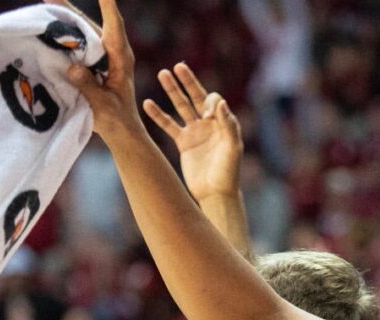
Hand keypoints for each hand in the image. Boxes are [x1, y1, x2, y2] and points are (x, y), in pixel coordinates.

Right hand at [59, 0, 144, 147]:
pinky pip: (78, 46)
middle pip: (91, 24)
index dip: (108, 7)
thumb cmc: (117, 119)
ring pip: (82, 33)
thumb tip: (73, 67)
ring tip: (45, 4)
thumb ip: (88, 86)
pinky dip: (64, 38)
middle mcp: (112, 52)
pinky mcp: (93, 65)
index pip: (115, 26)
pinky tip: (48, 31)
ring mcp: (102, 57)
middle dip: (70, 9)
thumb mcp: (103, 104)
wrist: (121, 131)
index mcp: (121, 57)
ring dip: (65, 20)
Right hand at [145, 63, 241, 203]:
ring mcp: (194, 132)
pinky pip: (168, 125)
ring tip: (162, 74)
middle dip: (187, 82)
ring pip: (180, 107)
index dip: (209, 102)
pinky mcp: (183, 142)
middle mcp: (208, 124)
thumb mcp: (232, 148)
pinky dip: (158, 114)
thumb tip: (221, 102)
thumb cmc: (229, 172)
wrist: (215, 193)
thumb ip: (228, 125)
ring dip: (172, 91)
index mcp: (222, 123)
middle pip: (195, 97)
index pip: (213, 101)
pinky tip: (147, 103)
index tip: (206, 116)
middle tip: (178, 67)